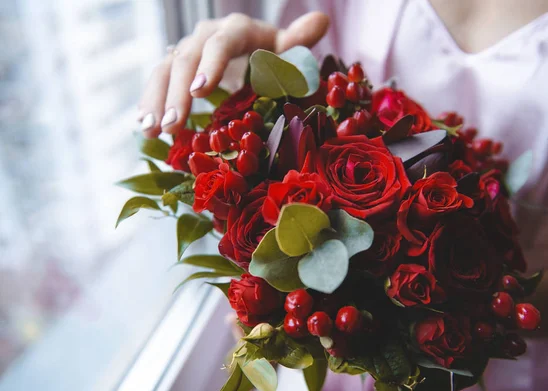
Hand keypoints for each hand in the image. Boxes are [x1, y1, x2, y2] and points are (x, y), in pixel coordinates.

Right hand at [138, 12, 328, 137]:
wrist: (251, 52)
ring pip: (164, 70)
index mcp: (236, 30)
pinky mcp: (175, 69)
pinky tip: (143, 126)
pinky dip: (150, 103)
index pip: (221, 43)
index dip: (210, 65)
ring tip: (151, 130)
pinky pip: (157, 82)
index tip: (200, 91)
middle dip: (176, 93)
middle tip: (173, 125)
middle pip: (185, 59)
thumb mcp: (286, 49)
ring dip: (155, 100)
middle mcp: (206, 36)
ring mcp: (187, 51)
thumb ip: (298, 41)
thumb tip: (321, 20)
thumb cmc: (273, 54)